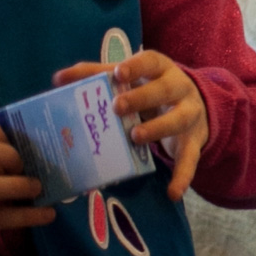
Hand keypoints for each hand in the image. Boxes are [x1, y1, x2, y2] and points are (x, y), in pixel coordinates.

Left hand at [55, 51, 205, 197]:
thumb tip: (58, 78)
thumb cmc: (151, 89)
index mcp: (160, 70)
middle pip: (164, 90)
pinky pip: (190, 159)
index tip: (118, 74)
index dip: (135, 67)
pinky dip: (182, 176)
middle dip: (141, 98)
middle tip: (117, 107)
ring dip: (158, 128)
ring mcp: (188, 115)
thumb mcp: (130, 79)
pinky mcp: (192, 141)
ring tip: (135, 137)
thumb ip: (96, 75)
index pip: (150, 62)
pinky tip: (172, 194)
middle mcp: (179, 90)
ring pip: (178, 120)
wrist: (197, 107)